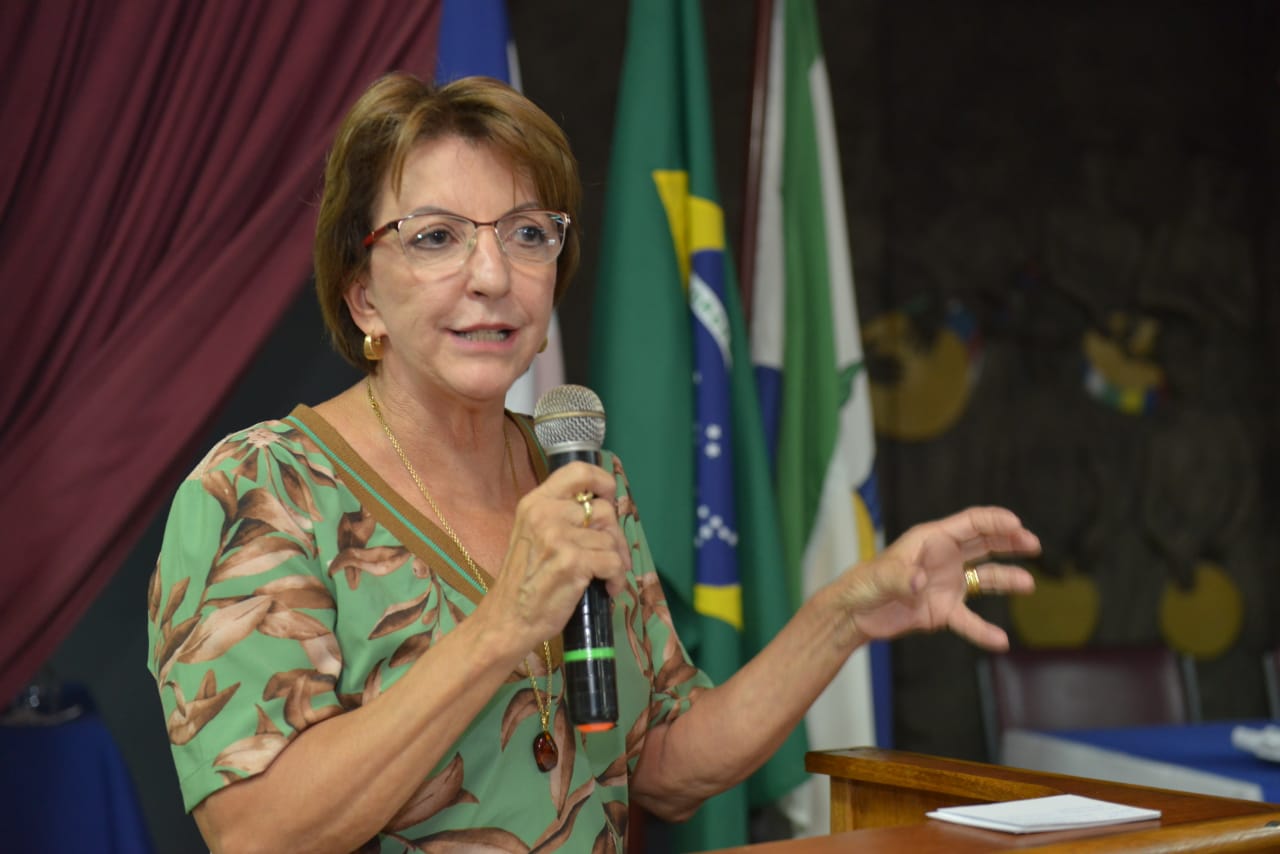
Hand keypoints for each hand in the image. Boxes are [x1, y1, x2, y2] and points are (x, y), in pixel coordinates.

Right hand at [482, 461, 632, 649]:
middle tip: (612, 556)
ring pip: (611, 539)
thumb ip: (561, 516)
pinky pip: (613, 562)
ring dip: (616, 562)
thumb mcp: (533, 534)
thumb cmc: (524, 580)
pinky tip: (607, 589)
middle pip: (603, 510)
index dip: (602, 480)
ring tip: (605, 578)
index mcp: (536, 502)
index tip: (609, 497)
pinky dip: (617, 579)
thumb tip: (604, 509)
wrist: (507, 618)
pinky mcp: (572, 561)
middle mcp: (545, 513)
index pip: (577, 471)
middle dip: (615, 535)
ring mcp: (558, 536)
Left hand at [833, 506, 1039, 650]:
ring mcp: (946, 584)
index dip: (995, 521)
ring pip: (984, 577)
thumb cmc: (863, 585)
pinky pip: (969, 620)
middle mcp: (943, 559)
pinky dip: (984, 630)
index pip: (970, 524)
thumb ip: (900, 578)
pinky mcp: (943, 611)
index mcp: (930, 540)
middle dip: (1009, 541)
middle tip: (1033, 543)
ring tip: (1028, 585)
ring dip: (1006, 579)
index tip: (1017, 525)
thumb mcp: (879, 577)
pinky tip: (1000, 641)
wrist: (854, 614)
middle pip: (984, 544)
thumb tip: (920, 582)